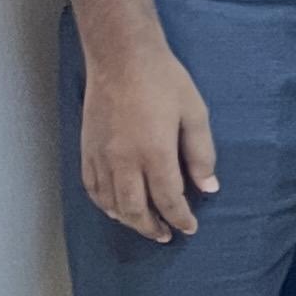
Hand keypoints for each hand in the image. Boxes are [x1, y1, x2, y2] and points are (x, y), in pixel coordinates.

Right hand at [79, 40, 217, 240]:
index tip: (189, 228)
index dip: (179, 218)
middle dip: (152, 227)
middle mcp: (124, 161)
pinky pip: (92, 188)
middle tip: (165, 236)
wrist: (122, 59)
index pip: (168, 199)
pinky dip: (104, 204)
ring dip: (128, 220)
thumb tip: (208, 187)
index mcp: (155, 153)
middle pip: (135, 209)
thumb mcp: (195, 113)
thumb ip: (201, 154)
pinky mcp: (86, 151)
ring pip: (111, 203)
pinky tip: (115, 208)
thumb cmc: (164, 82)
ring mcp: (101, 157)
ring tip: (144, 226)